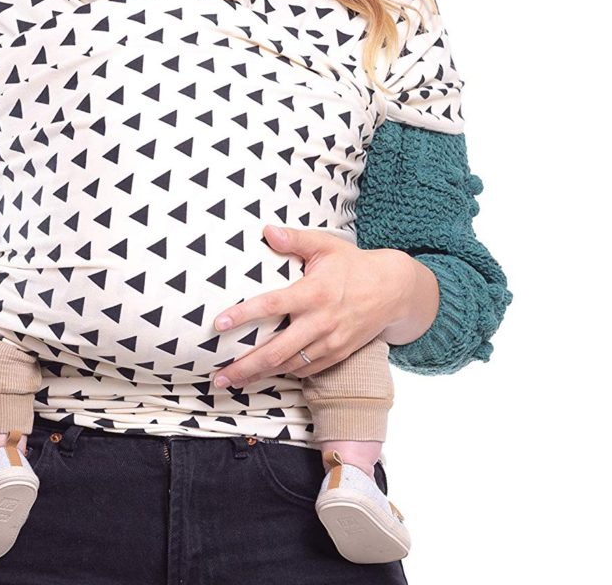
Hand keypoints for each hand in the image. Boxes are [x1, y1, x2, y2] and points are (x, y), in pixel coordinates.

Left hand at [209, 225, 416, 388]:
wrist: (393, 291)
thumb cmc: (354, 265)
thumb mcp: (326, 245)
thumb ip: (295, 239)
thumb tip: (266, 230)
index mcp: (313, 293)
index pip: (272, 305)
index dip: (244, 315)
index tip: (219, 324)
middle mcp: (320, 322)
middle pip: (276, 351)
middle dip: (245, 366)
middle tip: (218, 376)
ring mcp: (329, 343)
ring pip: (288, 366)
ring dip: (259, 375)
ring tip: (232, 381)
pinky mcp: (337, 355)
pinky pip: (305, 370)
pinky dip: (283, 374)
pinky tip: (263, 375)